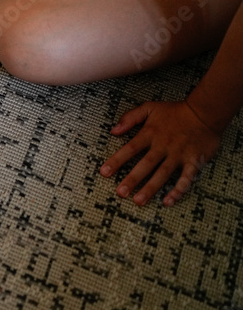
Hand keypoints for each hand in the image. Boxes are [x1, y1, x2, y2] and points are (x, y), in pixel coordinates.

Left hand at [101, 101, 220, 206]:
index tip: (104, 173)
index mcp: (150, 133)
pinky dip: (178, 190)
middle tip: (121, 193)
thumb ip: (129, 118)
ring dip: (151, 188)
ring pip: (163, 174)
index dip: (117, 161)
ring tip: (139, 201)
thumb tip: (113, 131)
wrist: (205, 113)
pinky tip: (168, 201)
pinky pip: (186, 178)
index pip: (130, 149)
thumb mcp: (149, 108)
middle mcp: (163, 146)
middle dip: (132, 179)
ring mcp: (179, 155)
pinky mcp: (194, 161)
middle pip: (145, 165)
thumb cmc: (175, 111)